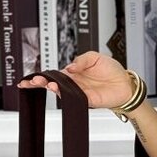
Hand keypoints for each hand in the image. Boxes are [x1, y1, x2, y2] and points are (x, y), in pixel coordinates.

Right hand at [16, 51, 134, 110]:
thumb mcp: (95, 56)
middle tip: (33, 81)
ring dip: (51, 87)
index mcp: (73, 72)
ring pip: (60, 92)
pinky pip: (73, 98)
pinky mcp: (86, 100)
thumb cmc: (112, 70)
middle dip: (40, 83)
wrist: (125, 83)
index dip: (42, 75)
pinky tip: (59, 89)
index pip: (53, 73)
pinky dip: (65, 94)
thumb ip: (81, 59)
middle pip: (52, 84)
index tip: (31, 76)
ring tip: (45, 83)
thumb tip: (69, 66)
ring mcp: (79, 92)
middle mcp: (74, 83)